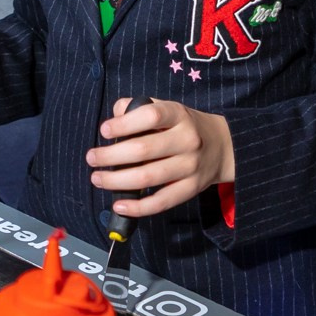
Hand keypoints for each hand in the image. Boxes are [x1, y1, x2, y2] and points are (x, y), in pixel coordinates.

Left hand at [84, 97, 234, 219]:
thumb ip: (139, 108)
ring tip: (97, 178)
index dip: (124, 124)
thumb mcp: (167, 108)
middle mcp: (187, 139)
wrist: (224, 147)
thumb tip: (115, 115)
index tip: (104, 131)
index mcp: (179, 115)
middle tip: (92, 158)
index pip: (150, 116)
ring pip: (148, 177)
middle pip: (143, 150)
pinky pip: (162, 201)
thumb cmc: (184, 126)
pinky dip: (138, 207)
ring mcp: (190, 166)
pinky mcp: (191, 189)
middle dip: (111, 156)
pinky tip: (119, 205)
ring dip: (117, 180)